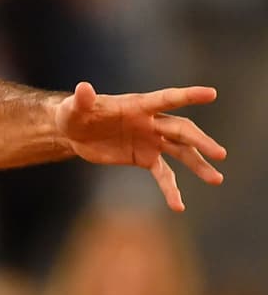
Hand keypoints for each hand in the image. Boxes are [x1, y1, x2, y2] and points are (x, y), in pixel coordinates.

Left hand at [55, 81, 226, 210]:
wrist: (73, 132)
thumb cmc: (74, 113)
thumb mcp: (73, 108)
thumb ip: (82, 100)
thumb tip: (83, 88)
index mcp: (138, 105)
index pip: (166, 99)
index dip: (188, 95)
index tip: (211, 94)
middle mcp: (150, 122)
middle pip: (181, 130)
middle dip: (200, 142)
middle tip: (220, 154)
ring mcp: (150, 141)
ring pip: (181, 152)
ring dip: (198, 165)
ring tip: (217, 179)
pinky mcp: (144, 158)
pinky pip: (163, 174)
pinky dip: (171, 189)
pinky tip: (178, 206)